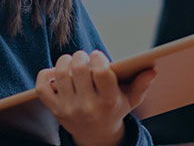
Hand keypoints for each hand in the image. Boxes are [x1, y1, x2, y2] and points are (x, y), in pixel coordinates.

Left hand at [35, 50, 153, 145]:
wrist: (96, 136)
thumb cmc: (114, 110)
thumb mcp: (131, 100)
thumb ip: (141, 85)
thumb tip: (152, 70)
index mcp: (108, 102)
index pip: (102, 73)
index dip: (98, 58)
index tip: (97, 55)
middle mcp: (88, 106)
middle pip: (79, 69)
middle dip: (80, 56)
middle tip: (83, 57)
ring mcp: (69, 108)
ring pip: (60, 75)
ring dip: (64, 61)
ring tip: (71, 61)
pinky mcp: (54, 109)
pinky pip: (41, 87)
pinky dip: (44, 75)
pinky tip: (54, 72)